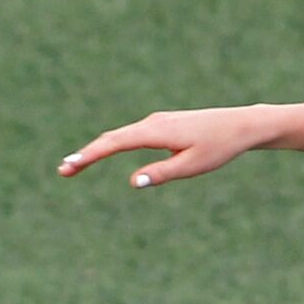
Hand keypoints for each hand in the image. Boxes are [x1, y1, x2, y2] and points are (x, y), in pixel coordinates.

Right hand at [57, 107, 263, 188]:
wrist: (241, 125)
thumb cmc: (219, 147)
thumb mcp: (192, 166)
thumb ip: (161, 174)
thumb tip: (133, 181)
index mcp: (156, 132)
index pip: (114, 143)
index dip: (89, 155)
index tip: (69, 166)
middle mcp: (152, 122)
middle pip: (111, 138)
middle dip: (85, 154)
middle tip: (63, 171)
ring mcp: (156, 122)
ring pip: (119, 135)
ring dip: (96, 149)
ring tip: (76, 166)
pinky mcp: (161, 125)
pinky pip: (129, 135)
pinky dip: (111, 144)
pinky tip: (102, 152)